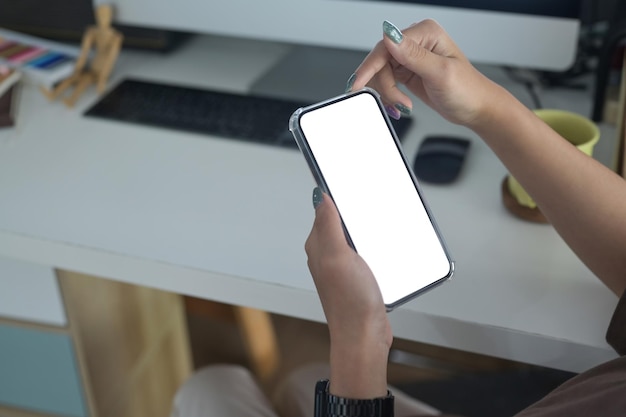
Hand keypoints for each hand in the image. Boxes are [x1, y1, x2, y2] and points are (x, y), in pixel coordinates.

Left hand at [305, 189, 391, 397]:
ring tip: (379, 217)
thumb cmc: (349, 301)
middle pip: (341, 221)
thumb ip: (328, 225)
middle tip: (369, 196)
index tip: (350, 181)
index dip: (336, 194)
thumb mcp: (338, 256)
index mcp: (319, 245)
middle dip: (354, 209)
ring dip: (367, 228)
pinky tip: (385, 244)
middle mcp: (328, 254)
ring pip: (355, 237)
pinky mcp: (359, 276)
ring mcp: (344, 266)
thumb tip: (320, 196)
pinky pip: (366, 252)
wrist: (364, 335)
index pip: (324, 210)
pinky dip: (375, 245)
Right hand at [349, 19, 502, 128]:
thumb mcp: (440, 72)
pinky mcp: (408, 71)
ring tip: (401, 106)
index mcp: (426, 33)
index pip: (387, 46)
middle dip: (384, 85)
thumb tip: (390, 36)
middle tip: (394, 103)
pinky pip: (386, 81)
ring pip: (381, 73)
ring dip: (387, 92)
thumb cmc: (468, 90)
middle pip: (381, 60)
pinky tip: (397, 105)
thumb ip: (413, 55)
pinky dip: (388, 95)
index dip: (371, 66)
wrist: (475, 109)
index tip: (359, 83)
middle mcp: (417, 42)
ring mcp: (411, 57)